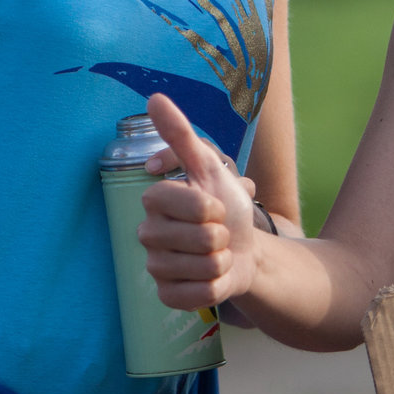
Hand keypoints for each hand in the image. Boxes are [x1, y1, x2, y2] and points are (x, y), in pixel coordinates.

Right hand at [138, 93, 263, 311]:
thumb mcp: (210, 167)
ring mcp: (155, 268)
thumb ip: (180, 134)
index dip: (213, 206)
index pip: (188, 204)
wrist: (245, 252)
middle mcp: (148, 234)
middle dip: (222, 237)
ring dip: (222, 262)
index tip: (216, 207)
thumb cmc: (227, 206)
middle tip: (218, 234)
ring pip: (202, 267)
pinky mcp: (167, 296)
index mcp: (154, 201)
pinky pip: (196, 296)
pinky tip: (211, 279)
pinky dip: (214, 288)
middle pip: (199, 239)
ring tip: (217, 255)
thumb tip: (154, 97)